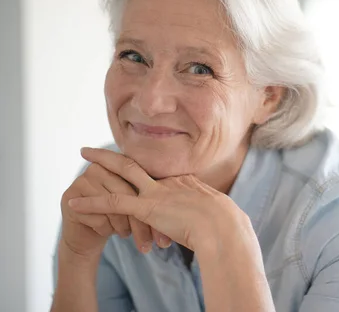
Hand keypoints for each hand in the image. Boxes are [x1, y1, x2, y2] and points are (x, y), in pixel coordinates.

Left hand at [68, 148, 252, 251]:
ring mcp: (157, 192)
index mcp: (185, 181)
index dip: (139, 166)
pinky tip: (74, 202)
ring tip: (83, 156)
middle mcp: (169, 181)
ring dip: (100, 163)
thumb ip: (204, 212)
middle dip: (115, 154)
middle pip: (137, 161)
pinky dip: (92, 202)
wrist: (224, 228)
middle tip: (95, 148)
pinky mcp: (148, 208)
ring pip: (122, 172)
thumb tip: (207, 222)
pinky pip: (114, 203)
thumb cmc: (226, 224)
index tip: (127, 162)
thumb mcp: (216, 211)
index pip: (155, 171)